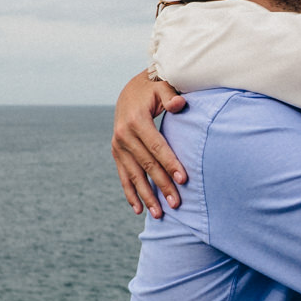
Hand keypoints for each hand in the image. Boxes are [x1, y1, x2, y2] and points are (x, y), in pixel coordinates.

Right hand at [112, 70, 187, 217]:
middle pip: (147, 165)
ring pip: (134, 175)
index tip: (184, 179)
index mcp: (136, 121)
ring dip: (146, 196)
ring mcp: (118, 146)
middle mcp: (123, 135)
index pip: (157, 146)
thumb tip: (180, 104)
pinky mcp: (116, 153)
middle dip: (162, 185)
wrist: (131, 90)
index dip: (170, 163)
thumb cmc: (153, 89)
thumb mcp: (163, 86)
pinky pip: (123, 176)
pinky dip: (130, 193)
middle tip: (177, 204)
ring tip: (159, 214)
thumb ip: (171, 96)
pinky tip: (138, 209)